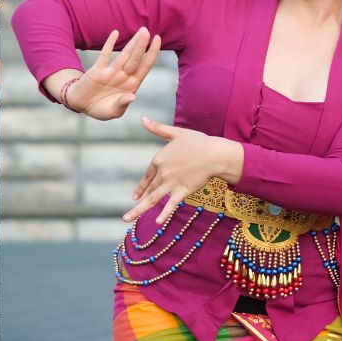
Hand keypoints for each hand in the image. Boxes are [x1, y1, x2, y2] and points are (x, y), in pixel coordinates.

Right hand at [65, 28, 160, 119]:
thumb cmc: (100, 109)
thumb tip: (133, 97)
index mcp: (131, 85)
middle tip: (147, 31)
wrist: (82, 105)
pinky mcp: (97, 70)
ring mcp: (111, 72)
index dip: (152, 54)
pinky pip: (105, 54)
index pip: (145, 66)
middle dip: (142, 45)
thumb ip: (122, 104)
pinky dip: (110, 44)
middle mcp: (123, 76)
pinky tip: (115, 33)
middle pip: (136, 58)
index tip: (158, 40)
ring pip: (124, 55)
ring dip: (132, 43)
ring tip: (141, 31)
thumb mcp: (112, 112)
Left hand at [124, 118, 240, 223]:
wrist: (214, 153)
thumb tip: (142, 119)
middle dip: (139, 202)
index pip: (148, 176)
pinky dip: (163, 213)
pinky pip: (170, 204)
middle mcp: (162, 172)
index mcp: (159, 159)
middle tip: (128, 216)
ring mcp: (171, 183)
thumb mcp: (176, 133)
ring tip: (127, 219)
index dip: (141, 187)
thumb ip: (158, 128)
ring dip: (138, 210)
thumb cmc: (198, 142)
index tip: (136, 196)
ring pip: (152, 198)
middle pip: (149, 189)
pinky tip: (157, 222)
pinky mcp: (182, 191)